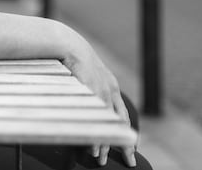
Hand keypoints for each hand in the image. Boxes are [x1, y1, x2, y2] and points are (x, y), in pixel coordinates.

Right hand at [62, 37, 136, 166]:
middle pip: (122, 122)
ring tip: (101, 159)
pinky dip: (96, 136)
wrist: (68, 44)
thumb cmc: (74, 59)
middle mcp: (110, 90)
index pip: (123, 114)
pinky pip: (96, 121)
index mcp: (111, 86)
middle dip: (126, 144)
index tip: (133, 146)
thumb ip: (90, 87)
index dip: (126, 130)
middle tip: (130, 161)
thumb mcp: (86, 73)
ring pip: (109, 124)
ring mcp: (101, 92)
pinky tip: (93, 147)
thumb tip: (87, 99)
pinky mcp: (91, 93)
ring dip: (105, 144)